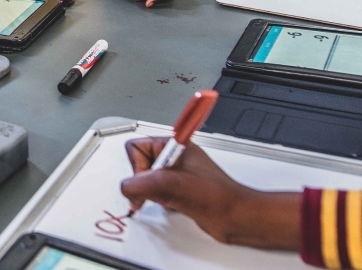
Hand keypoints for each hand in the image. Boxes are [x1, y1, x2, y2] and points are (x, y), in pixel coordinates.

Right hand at [120, 137, 300, 248]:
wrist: (235, 217)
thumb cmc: (217, 196)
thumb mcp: (168, 185)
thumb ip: (138, 183)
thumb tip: (126, 187)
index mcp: (174, 144)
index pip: (136, 146)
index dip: (138, 165)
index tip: (150, 178)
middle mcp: (174, 156)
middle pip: (139, 164)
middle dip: (144, 182)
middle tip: (159, 190)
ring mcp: (177, 174)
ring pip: (146, 181)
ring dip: (153, 194)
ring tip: (170, 198)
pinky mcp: (179, 190)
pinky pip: (156, 193)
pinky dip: (159, 201)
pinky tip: (174, 205)